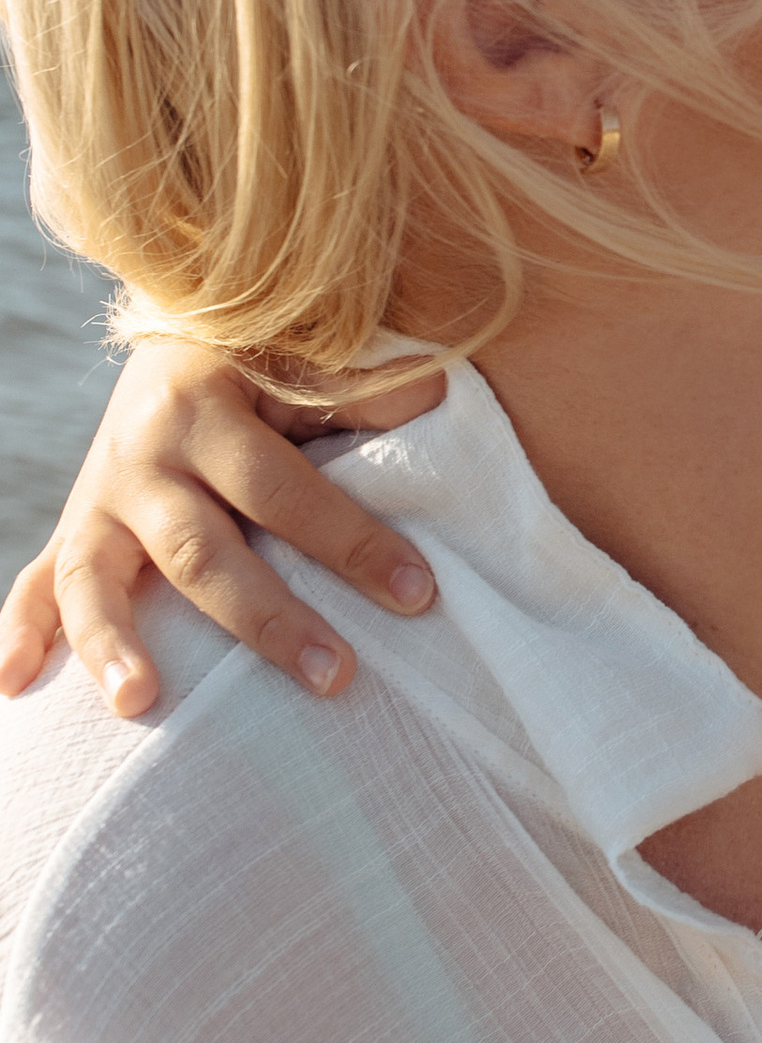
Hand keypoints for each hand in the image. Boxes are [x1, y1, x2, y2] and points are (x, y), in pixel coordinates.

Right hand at [0, 344, 444, 717]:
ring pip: (95, 579)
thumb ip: (365, 388)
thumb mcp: (306, 361)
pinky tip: (12, 688)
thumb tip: (438, 394)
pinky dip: (16, 636)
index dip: (351, 541)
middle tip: (337, 676)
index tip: (419, 594)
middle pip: (201, 550)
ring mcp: (98, 500)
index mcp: (204, 407)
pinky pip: (35, 588)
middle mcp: (141, 455)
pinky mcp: (73, 532)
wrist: (171, 337)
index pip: (283, 488)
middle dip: (269, 620)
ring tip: (142, 705)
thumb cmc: (263, 363)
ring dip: (113, 645)